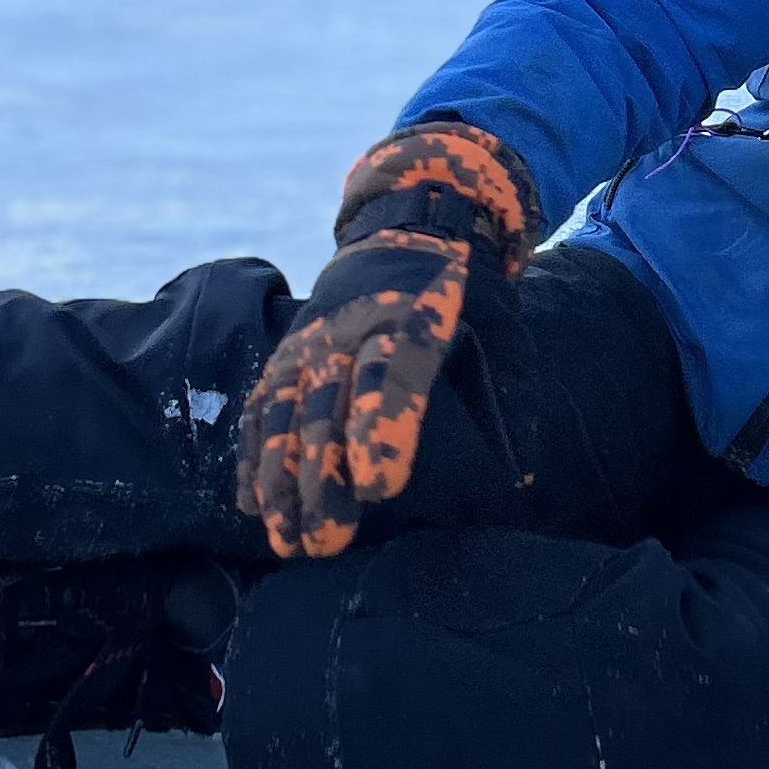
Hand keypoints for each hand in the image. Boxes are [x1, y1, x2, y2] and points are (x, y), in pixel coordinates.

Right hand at [238, 122, 541, 560]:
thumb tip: (520, 479)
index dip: (381, 432)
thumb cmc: (466, 294)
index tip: (378, 488)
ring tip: (284, 540)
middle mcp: (347, 332)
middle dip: (321, 480)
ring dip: (279, 480)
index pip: (389, 379)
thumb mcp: (502, 328)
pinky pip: (262, 406)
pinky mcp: (287, 354)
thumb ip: (507, 398)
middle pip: (326, 410)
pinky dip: (253, 454)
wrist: (410, 225)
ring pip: (284, 414)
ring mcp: (309, 344)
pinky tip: (248, 503)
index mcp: (409, 321)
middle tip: (325, 543)